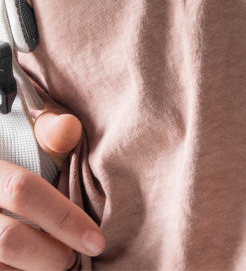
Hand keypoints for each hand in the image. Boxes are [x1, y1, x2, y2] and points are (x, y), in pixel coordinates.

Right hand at [0, 110, 104, 269]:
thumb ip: (49, 131)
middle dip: (52, 255)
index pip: (23, 192)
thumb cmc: (15, 157)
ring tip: (62, 264)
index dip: (64, 218)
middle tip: (76, 258)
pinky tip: (38, 268)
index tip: (97, 240)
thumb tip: (70, 129)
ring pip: (0, 266)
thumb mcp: (26, 137)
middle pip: (9, 240)